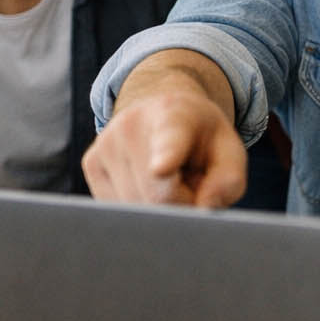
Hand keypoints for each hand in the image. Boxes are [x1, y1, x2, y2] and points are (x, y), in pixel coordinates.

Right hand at [82, 89, 246, 207]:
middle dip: (180, 203)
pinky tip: (145, 183)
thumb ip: (228, 181)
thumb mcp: (229, 152)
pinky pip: (117, 208)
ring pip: (135, 207)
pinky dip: (137, 205)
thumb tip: (202, 208)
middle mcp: (133, 124)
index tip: (161, 168)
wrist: (163, 113)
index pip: (170, 141)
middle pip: (158, 197)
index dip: (166, 156)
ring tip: (167, 178)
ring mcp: (106, 142)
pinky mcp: (90, 162)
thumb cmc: (201, 140)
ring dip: (158, 207)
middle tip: (189, 180)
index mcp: (177, 115)